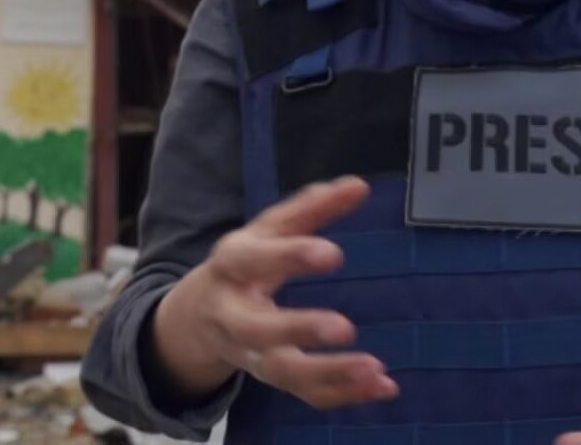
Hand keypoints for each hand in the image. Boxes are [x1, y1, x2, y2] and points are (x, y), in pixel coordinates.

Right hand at [151, 175, 396, 409]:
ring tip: (374, 369)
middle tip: (345, 329)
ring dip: (328, 374)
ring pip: (282, 372)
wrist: (197, 318)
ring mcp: (248, 353)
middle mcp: (232, 316)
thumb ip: (311, 207)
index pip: (252, 261)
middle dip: (298, 330)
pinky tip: (383, 387)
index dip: (289, 257)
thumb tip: (358, 185)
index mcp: (230, 266)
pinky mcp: (270, 377)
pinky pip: (304, 393)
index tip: (333, 254)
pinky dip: (343, 394)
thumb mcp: (268, 228)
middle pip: (256, 330)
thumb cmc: (246, 262)